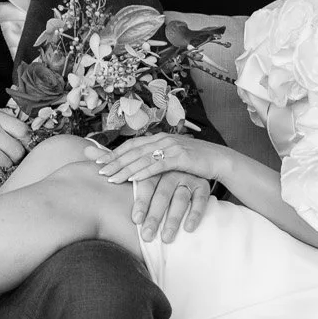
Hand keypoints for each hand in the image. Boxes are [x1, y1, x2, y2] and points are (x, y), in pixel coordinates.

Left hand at [91, 132, 231, 192]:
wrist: (219, 160)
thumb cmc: (194, 162)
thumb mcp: (172, 158)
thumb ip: (155, 159)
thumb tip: (138, 167)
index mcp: (158, 139)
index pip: (131, 145)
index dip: (114, 154)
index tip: (97, 163)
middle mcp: (163, 139)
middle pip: (133, 151)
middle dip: (114, 161)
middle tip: (98, 172)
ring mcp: (172, 146)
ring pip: (143, 158)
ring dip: (125, 168)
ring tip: (111, 179)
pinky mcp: (181, 157)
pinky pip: (158, 165)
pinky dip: (144, 172)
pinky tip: (133, 180)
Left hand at [131, 169, 210, 245]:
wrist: (196, 162)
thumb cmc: (165, 180)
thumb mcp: (152, 177)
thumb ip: (138, 190)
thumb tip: (116, 196)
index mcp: (156, 171)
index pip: (147, 186)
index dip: (141, 203)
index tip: (136, 220)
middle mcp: (172, 172)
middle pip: (162, 195)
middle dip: (154, 217)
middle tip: (148, 235)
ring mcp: (189, 178)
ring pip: (180, 200)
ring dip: (173, 220)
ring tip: (166, 238)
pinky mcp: (203, 185)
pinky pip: (200, 200)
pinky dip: (195, 214)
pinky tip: (188, 228)